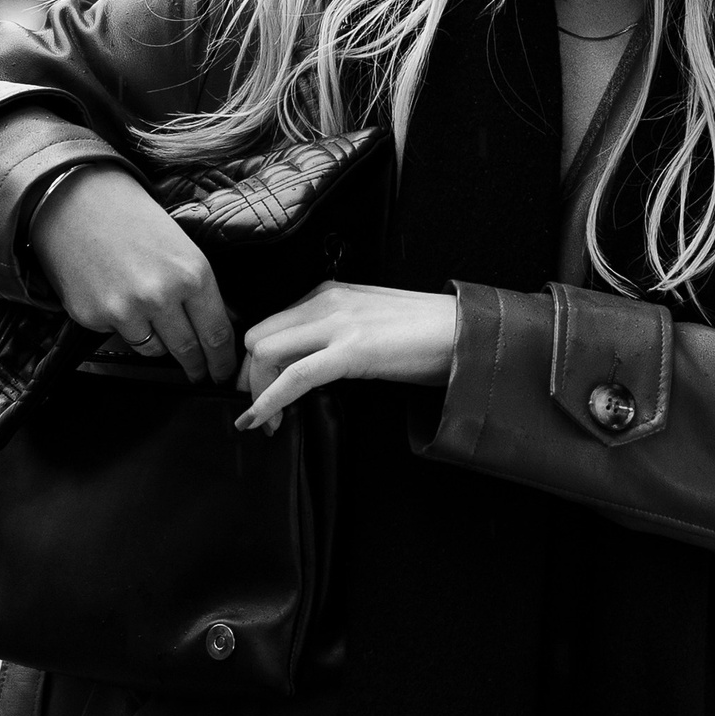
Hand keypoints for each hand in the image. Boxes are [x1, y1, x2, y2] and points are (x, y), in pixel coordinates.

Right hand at [31, 166, 238, 386]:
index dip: (223, 360)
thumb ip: (201, 289)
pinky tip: (115, 297)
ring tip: (149, 316)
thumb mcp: (181, 247)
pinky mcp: (93, 318)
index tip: (224, 373)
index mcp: (192, 274)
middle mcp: (161, 297)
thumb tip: (224, 322)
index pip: (217, 334)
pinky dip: (122, 326)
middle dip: (196, 367)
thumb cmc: (133, 218)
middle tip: (200, 374)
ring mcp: (125, 311)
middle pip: (188, 350)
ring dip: (157, 342)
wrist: (75, 201)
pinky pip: (119, 337)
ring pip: (153, 350)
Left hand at [237, 281, 456, 431]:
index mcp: (328, 293)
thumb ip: (334, 333)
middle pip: (257, 336)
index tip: (260, 391)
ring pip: (265, 352)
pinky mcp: (352, 350)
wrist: (464, 333)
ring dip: (258, 391)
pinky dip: (268, 400)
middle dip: (250, 378)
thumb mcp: (367, 323)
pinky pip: (295, 375)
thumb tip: (309, 363)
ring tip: (269, 421)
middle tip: (261, 410)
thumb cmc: (424, 334)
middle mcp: (325, 302)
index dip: (256, 363)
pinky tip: (258, 420)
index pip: (270, 325)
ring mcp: (338, 323)